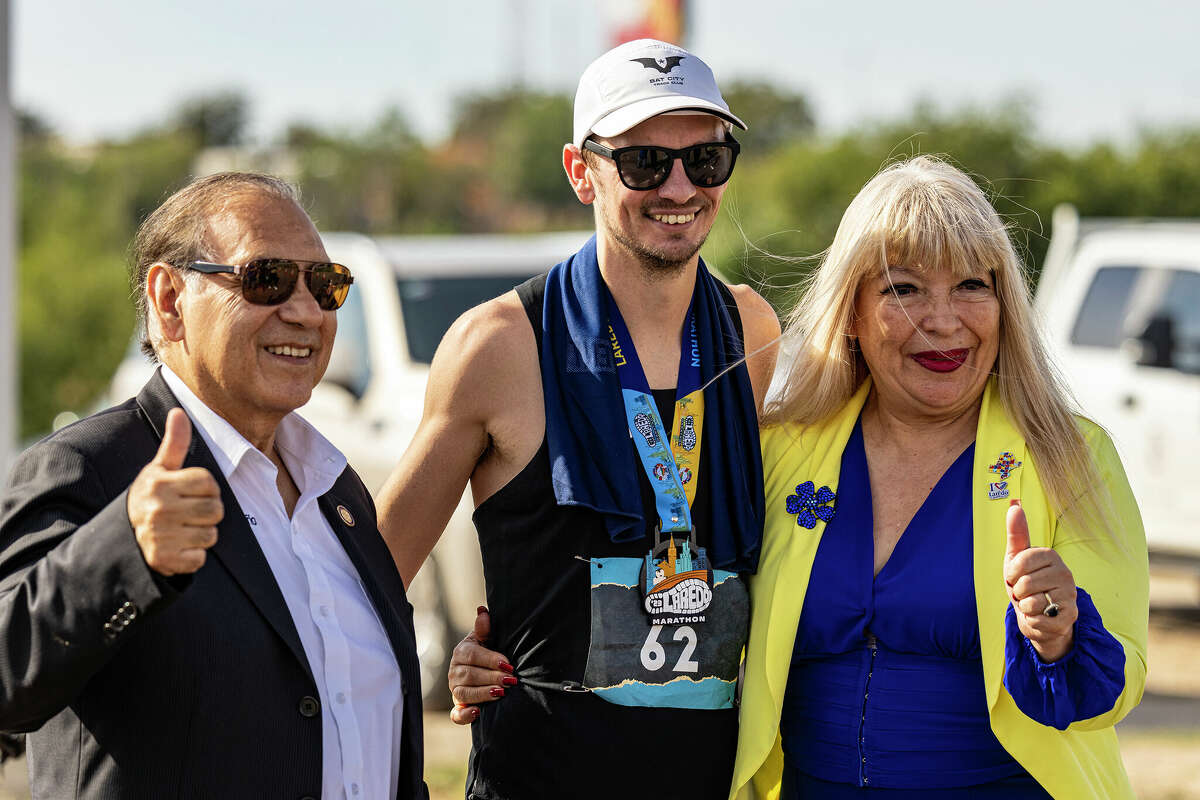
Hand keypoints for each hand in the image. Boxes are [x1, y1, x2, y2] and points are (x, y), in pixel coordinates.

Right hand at [126, 408, 222, 575]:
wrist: (122, 538)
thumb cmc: (151, 497)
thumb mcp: (159, 469)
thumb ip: (174, 443)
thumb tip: (178, 411)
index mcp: (159, 483)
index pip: (209, 483)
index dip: (206, 488)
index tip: (190, 492)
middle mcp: (158, 508)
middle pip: (215, 509)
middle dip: (208, 512)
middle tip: (189, 513)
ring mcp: (159, 535)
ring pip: (210, 535)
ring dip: (202, 535)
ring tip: (182, 529)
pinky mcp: (163, 560)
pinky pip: (199, 558)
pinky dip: (193, 556)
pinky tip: (178, 548)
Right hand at [448, 606, 515, 724]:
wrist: (486, 670)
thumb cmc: (488, 651)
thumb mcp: (487, 639)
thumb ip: (484, 628)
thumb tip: (482, 611)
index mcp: (461, 652)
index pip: (473, 656)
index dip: (491, 660)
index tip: (508, 664)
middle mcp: (455, 671)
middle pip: (470, 675)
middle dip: (491, 678)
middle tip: (510, 680)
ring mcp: (455, 690)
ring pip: (464, 694)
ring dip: (483, 694)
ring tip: (501, 693)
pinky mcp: (458, 707)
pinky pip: (456, 715)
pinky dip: (465, 715)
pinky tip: (478, 713)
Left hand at [1004, 499, 1077, 661]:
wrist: (1038, 614)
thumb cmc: (1026, 581)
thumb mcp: (1016, 557)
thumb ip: (1016, 533)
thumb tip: (1015, 505)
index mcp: (1051, 556)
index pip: (1020, 562)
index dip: (1011, 572)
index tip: (1015, 575)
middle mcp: (1065, 573)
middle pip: (1024, 583)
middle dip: (1018, 592)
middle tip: (1025, 591)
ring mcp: (1070, 595)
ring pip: (1031, 602)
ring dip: (1025, 606)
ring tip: (1033, 602)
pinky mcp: (1070, 616)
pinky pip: (1038, 619)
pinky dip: (1032, 620)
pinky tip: (1040, 615)